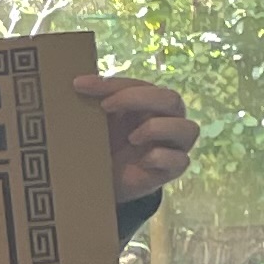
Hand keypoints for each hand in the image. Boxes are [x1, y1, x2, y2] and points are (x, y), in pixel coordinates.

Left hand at [72, 68, 197, 199]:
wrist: (105, 180)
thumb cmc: (105, 142)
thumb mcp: (97, 121)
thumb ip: (94, 102)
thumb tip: (75, 83)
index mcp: (151, 102)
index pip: (140, 85)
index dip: (112, 84)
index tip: (80, 85)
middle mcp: (168, 119)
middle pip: (171, 99)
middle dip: (137, 98)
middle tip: (105, 106)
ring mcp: (174, 145)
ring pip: (189, 128)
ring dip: (157, 128)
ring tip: (132, 138)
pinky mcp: (172, 169)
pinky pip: (181, 161)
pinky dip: (162, 157)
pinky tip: (143, 161)